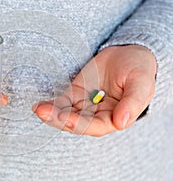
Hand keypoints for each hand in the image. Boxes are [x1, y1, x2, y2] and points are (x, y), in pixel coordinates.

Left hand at [32, 45, 156, 136]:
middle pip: (76, 122)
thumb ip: (132, 103)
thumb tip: (121, 123)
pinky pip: (61, 102)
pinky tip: (39, 105)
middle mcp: (97, 115)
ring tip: (39, 109)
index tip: (67, 119)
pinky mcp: (75, 94)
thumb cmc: (139, 70)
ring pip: (65, 114)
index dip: (80, 124)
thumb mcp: (141, 83)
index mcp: (115, 117)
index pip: (96, 126)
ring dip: (51, 113)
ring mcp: (84, 105)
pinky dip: (51, 104)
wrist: (128, 54)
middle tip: (44, 113)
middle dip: (59, 119)